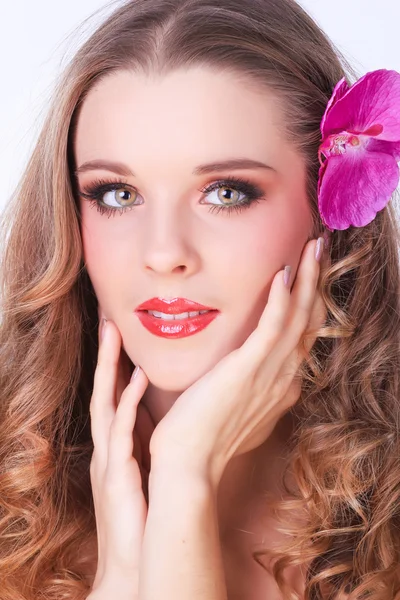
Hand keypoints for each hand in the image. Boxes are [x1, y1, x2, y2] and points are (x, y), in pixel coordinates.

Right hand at [89, 311, 151, 595]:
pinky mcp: (115, 475)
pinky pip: (120, 433)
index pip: (114, 394)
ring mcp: (109, 459)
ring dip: (108, 368)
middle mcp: (110, 445)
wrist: (138, 560)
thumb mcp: (150, 467)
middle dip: (105, 354)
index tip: (121, 330)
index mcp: (119, 443)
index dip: (116, 362)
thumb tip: (174, 413)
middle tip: (108, 318)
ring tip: (113, 333)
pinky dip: (126, 404)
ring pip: (104, 402)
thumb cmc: (146, 513)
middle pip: (103, 389)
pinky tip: (135, 380)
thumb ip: (155, 439)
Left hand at [149, 238, 327, 486]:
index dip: (309, 301)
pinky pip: (272, 328)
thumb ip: (249, 386)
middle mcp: (284, 377)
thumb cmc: (204, 435)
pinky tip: (284, 274)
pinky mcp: (248, 370)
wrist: (188, 464)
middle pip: (309, 319)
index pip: (303, 333)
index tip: (307, 273)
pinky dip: (281, 300)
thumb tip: (248, 372)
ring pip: (298, 317)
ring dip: (307, 279)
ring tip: (313, 246)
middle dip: (316, 281)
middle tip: (319, 248)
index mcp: (280, 383)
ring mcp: (269, 373)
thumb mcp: (236, 406)